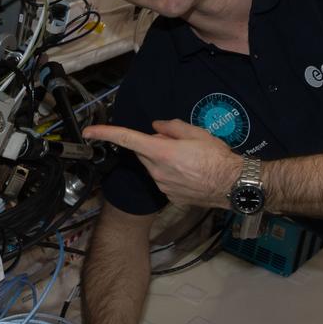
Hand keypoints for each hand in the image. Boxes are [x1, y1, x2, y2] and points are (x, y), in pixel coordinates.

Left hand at [85, 119, 242, 208]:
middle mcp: (157, 171)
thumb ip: (171, 127)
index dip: (106, 133)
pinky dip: (170, 172)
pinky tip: (189, 172)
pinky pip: (161, 178)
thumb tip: (155, 128)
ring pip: (152, 166)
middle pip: (143, 151)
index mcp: (162, 151)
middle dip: (152, 144)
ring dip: (162, 159)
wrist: (233, 185)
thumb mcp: (196, 132)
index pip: (127, 139)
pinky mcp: (169, 196)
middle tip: (176, 142)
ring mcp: (162, 186)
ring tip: (188, 159)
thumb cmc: (217, 157)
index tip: (89, 132)